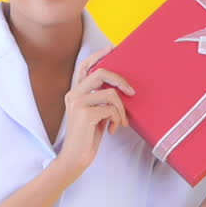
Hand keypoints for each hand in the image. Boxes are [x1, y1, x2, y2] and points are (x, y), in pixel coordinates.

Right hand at [56, 47, 135, 175]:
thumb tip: (120, 89)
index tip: (111, 49)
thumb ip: (100, 100)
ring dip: (121, 109)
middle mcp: (73, 94)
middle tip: (132, 91)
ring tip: (120, 121)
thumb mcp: (94, 114)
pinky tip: (113, 129)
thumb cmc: (87, 137)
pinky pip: (111, 109)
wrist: (75, 157)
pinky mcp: (85, 114)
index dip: (98, 56)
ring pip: (110, 94)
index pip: (84, 67)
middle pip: (101, 73)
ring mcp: (78, 103)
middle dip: (120, 80)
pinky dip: (117, 119)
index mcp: (74, 93)